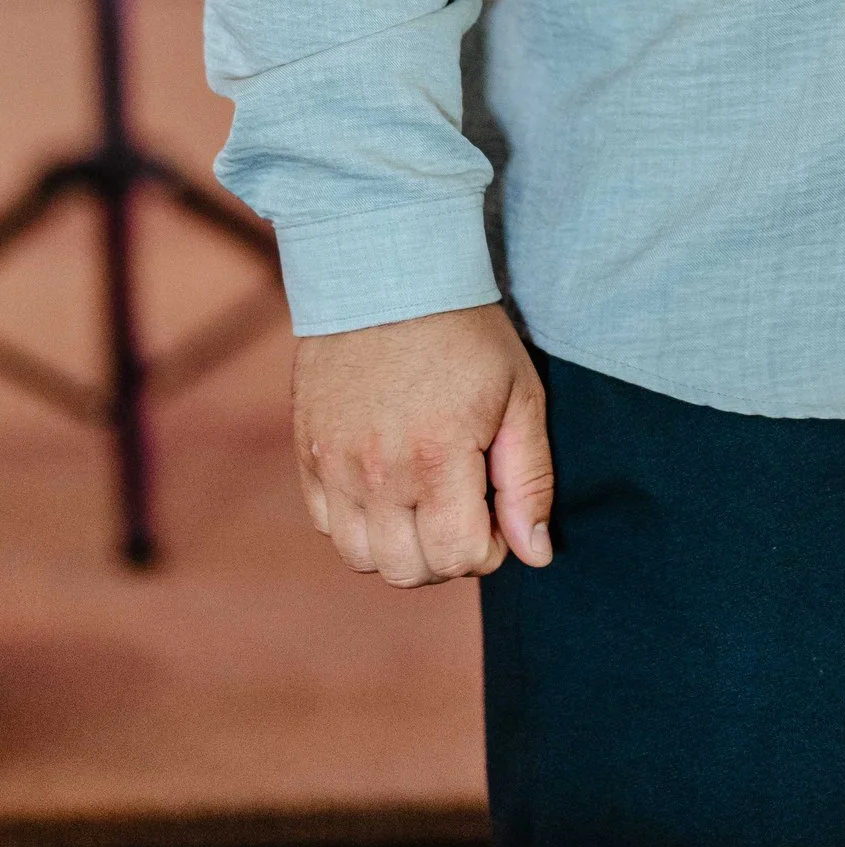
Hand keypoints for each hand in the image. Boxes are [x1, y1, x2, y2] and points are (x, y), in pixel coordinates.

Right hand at [292, 303, 553, 586]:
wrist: (387, 275)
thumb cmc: (466, 333)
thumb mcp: (519, 397)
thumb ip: (529, 481)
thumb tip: (536, 555)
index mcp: (437, 458)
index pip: (461, 557)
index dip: (490, 549)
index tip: (497, 514)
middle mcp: (377, 472)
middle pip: (408, 571)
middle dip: (447, 556)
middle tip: (465, 511)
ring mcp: (334, 465)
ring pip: (361, 558)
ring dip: (400, 548)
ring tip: (426, 503)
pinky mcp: (308, 454)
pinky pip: (326, 525)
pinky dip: (358, 524)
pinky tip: (388, 488)